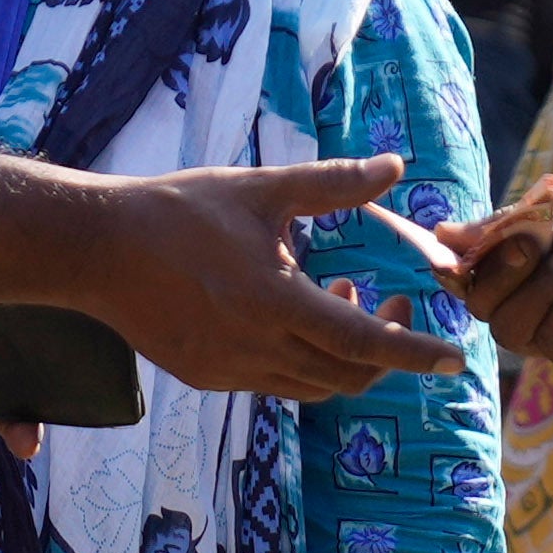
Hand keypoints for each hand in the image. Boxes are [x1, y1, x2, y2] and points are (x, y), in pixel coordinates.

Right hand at [71, 158, 466, 404]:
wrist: (97, 249)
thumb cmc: (179, 211)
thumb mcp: (262, 189)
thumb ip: (334, 184)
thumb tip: (394, 166)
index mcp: (275, 303)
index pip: (364, 343)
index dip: (414, 351)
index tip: (455, 357)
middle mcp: (257, 349)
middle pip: (347, 376)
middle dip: (385, 351)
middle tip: (392, 303)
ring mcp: (230, 371)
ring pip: (313, 385)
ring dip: (343, 354)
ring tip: (338, 296)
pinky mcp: (208, 376)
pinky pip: (276, 383)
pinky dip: (305, 360)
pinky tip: (295, 312)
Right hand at [452, 183, 552, 383]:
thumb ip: (504, 224)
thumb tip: (439, 235)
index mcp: (535, 266)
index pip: (475, 275)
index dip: (460, 265)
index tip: (450, 251)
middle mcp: (543, 303)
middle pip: (482, 303)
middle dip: (503, 268)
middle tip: (538, 242)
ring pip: (510, 327)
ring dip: (543, 286)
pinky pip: (550, 339)